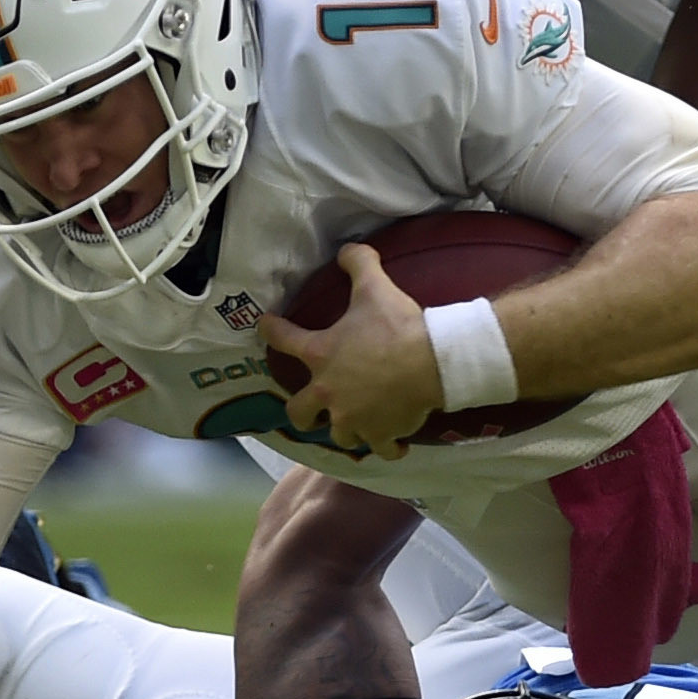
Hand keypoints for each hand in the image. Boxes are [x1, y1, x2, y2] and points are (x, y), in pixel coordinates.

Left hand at [258, 244, 441, 459]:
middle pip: (299, 413)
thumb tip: (347, 249)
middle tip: (311, 406)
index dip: (271, 330)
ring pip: (337, 435)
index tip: (264, 326)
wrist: (433, 362)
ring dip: (345, 429)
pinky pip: (380, 449)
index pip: (283, 339)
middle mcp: (328, 393)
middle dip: (302, 411)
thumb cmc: (398, 326)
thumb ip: (358, 264)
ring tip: (356, 424)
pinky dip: (387, 447)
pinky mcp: (379, 434)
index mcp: (320, 355)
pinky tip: (393, 444)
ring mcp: (352, 419)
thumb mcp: (375, 287)